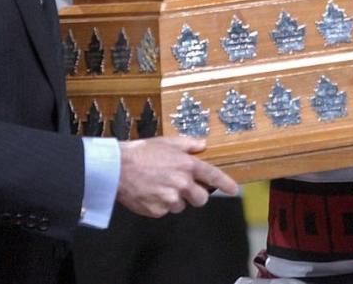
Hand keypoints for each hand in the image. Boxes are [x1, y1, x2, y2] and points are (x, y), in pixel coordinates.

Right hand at [116, 136, 237, 216]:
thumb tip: (202, 144)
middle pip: (201, 199)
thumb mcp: (167, 141)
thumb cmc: (142, 152)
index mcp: (187, 165)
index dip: (225, 183)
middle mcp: (182, 184)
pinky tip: (150, 192)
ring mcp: (170, 199)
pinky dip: (160, 204)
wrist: (118, 168)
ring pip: (181, 205)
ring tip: (159, 185)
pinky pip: (164, 211)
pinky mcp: (157, 210)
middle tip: (183, 186)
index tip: (233, 189)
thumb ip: (188, 144)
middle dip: (196, 195)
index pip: (213, 176)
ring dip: (175, 199)